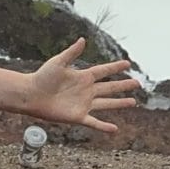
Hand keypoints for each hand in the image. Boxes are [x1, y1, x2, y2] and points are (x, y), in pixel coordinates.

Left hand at [22, 38, 140, 132]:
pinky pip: (95, 122)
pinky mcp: (78, 116)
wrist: (31, 95)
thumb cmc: (42, 77)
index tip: (128, 63)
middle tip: (138, 83)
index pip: (104, 71)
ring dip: (120, 103)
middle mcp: (86, 90)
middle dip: (123, 86)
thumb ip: (72, 53)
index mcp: (83, 76)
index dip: (115, 68)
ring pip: (107, 103)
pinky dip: (104, 127)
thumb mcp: (58, 62)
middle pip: (110, 87)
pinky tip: (115, 129)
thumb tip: (83, 39)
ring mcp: (84, 104)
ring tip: (133, 102)